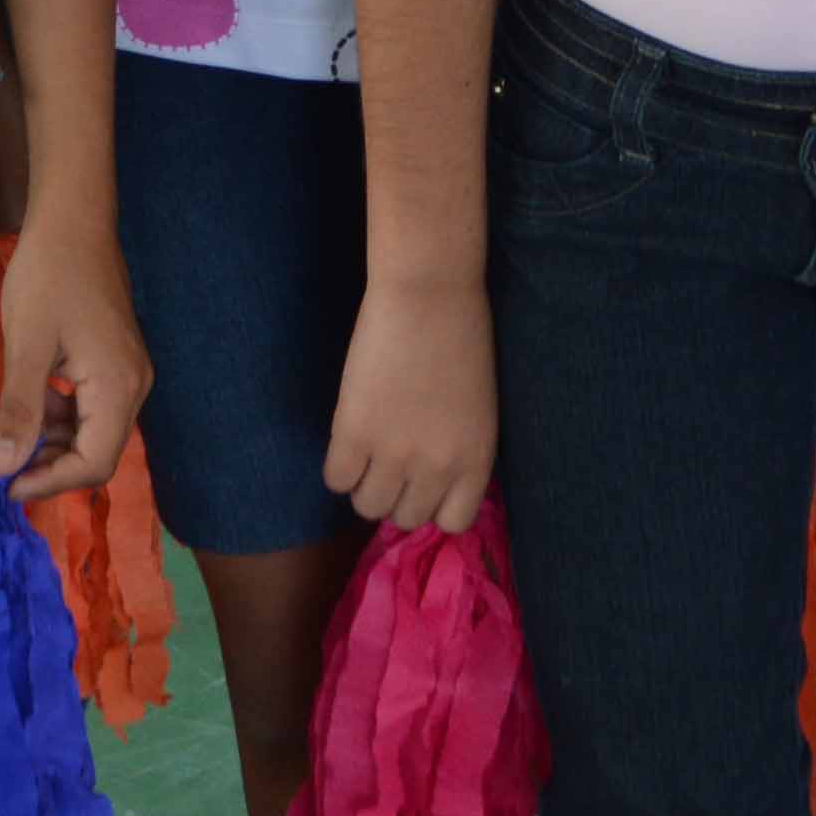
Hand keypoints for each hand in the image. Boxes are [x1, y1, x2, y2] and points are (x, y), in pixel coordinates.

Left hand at [0, 215, 148, 498]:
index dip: (49, 483)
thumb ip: (19, 411)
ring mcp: (128, 371)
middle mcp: (134, 386)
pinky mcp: (115, 359)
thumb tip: (1, 470)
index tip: (2, 485)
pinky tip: (29, 404)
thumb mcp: (26, 347)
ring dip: (50, 441)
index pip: (94, 464)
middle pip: (97, 452)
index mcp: (118, 388)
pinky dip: (59, 416)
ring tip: (7, 433)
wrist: (73, 219)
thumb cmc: (48, 276)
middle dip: (47, 465)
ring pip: (92, 431)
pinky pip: (91, 406)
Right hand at [323, 278, 497, 536]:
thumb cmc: (462, 336)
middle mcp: (438, 467)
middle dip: (396, 494)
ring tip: (365, 453)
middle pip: (406, 517)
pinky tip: (347, 439)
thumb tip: (431, 478)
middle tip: (388, 463)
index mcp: (476, 460)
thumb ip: (459, 449)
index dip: (433, 502)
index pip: (453, 521)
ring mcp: (395, 454)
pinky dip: (339, 466)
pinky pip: (336, 479)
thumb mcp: (479, 409)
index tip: (422, 481)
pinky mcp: (355, 433)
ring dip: (364, 485)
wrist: (429, 293)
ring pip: (368, 506)